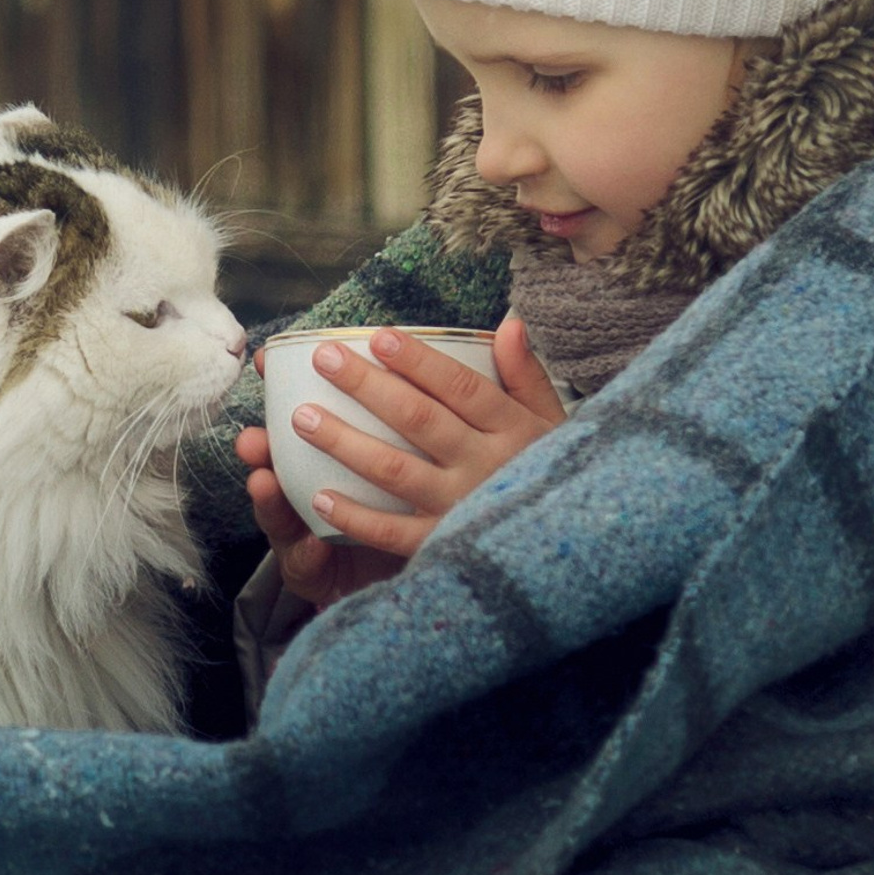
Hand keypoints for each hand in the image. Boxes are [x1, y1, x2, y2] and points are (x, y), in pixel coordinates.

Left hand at [236, 320, 564, 600]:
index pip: (461, 387)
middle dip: (367, 386)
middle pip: (418, 419)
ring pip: (395, 470)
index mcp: (511, 428)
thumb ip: (528, 376)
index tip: (379, 336)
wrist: (571, 550)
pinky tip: (319, 495)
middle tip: (324, 359)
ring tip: (302, 419)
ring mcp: (462, 507)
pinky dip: (356, 516)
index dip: (419, 361)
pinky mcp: (444, 544)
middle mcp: (485, 465)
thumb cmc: (552, 474)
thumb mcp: (553, 423)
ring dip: (346, 443)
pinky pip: (393, 532)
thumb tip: (509, 324)